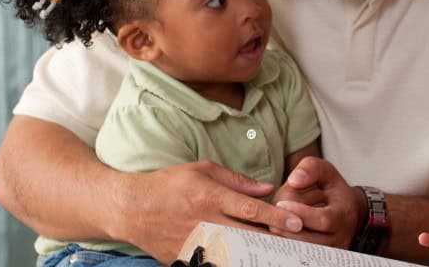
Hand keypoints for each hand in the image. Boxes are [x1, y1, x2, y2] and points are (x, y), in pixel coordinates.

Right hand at [111, 160, 304, 263]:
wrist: (131, 209)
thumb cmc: (168, 184)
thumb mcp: (203, 170)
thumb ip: (237, 180)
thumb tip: (267, 188)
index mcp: (209, 197)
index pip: (249, 209)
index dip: (275, 216)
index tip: (296, 221)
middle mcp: (204, 221)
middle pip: (247, 235)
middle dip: (273, 239)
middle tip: (297, 242)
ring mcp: (195, 243)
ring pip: (235, 253)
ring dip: (257, 253)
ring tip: (278, 253)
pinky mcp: (185, 259)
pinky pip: (216, 263)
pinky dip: (234, 261)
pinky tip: (248, 259)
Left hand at [272, 156, 364, 248]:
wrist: (347, 212)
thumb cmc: (332, 189)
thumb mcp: (326, 172)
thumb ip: (311, 169)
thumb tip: (294, 180)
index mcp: (344, 215)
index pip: (323, 220)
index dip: (302, 213)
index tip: (280, 204)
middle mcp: (340, 238)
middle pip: (310, 240)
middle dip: (286, 229)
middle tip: (268, 218)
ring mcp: (330, 251)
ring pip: (303, 251)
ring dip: (284, 239)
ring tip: (269, 226)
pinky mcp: (319, 259)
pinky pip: (300, 256)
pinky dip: (285, 248)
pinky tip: (274, 236)